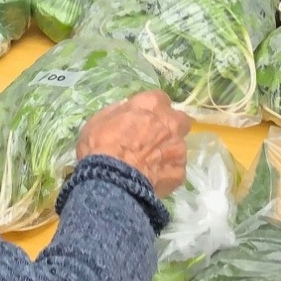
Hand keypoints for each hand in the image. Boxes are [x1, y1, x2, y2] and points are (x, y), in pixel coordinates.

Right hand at [75, 90, 190, 197]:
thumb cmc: (100, 147)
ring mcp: (178, 148)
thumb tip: (127, 111)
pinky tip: (151, 179)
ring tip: (150, 164)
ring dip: (168, 151)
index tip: (143, 118)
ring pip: (179, 146)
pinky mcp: (180, 172)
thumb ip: (121, 111)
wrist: (111, 181)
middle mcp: (170, 123)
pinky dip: (166, 173)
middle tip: (155, 138)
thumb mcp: (100, 119)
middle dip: (171, 126)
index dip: (152, 110)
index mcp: (151, 105)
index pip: (161, 99)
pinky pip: (176, 169)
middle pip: (180, 120)